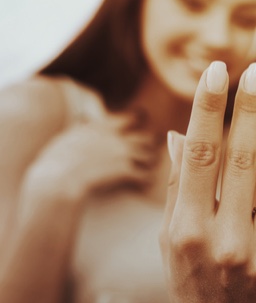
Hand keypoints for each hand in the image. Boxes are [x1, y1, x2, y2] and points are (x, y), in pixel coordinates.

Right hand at [29, 112, 157, 197]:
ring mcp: (122, 153)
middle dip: (151, 145)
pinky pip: (146, 176)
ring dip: (151, 163)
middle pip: (146, 138)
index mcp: (101, 128)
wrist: (57, 179)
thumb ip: (81, 129)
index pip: (129, 119)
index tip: (145, 119)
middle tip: (154, 149)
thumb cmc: (54, 163)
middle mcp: (116, 138)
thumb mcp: (66, 138)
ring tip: (149, 168)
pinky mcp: (125, 170)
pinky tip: (143, 184)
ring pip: (150, 156)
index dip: (139, 120)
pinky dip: (146, 180)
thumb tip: (83, 120)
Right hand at [159, 61, 255, 302]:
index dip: (209, 110)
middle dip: (250, 110)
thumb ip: (179, 187)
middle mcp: (225, 242)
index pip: (199, 157)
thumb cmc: (194, 281)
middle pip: (241, 161)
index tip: (218, 70)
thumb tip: (180, 132)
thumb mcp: (172, 240)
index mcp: (185, 231)